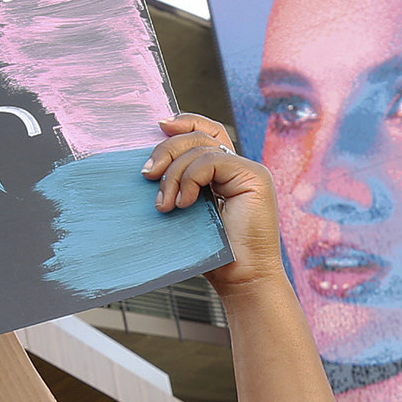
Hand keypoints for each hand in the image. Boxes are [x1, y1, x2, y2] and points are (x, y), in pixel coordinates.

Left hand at [145, 116, 279, 294]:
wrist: (241, 280)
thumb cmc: (212, 255)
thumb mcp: (186, 214)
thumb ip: (177, 187)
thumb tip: (146, 168)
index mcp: (224, 173)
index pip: (206, 130)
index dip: (184, 121)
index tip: (158, 126)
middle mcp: (238, 168)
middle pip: (198, 136)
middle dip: (167, 150)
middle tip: (147, 174)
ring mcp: (249, 171)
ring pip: (201, 147)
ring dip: (174, 173)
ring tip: (165, 205)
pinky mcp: (255, 178)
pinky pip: (212, 161)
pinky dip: (190, 178)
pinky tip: (184, 203)